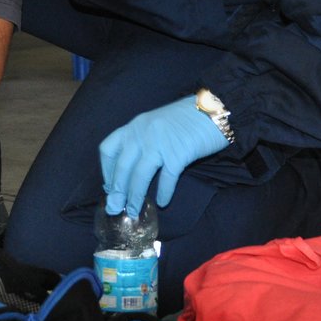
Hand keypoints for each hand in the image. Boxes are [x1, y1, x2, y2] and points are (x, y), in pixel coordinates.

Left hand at [99, 95, 227, 215]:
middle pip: (122, 167)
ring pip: (139, 176)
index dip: (106, 171)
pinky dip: (164, 193)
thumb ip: (143, 140)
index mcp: (134, 126)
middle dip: (117, 191)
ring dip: (134, 197)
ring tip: (133, 211)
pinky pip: (166, 178)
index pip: (108, 150)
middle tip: (115, 208)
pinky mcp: (178, 153)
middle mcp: (142, 134)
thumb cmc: (187, 118)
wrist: (214, 108)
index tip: (110, 187)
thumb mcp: (156, 123)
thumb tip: (132, 170)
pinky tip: (163, 202)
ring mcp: (159, 143)